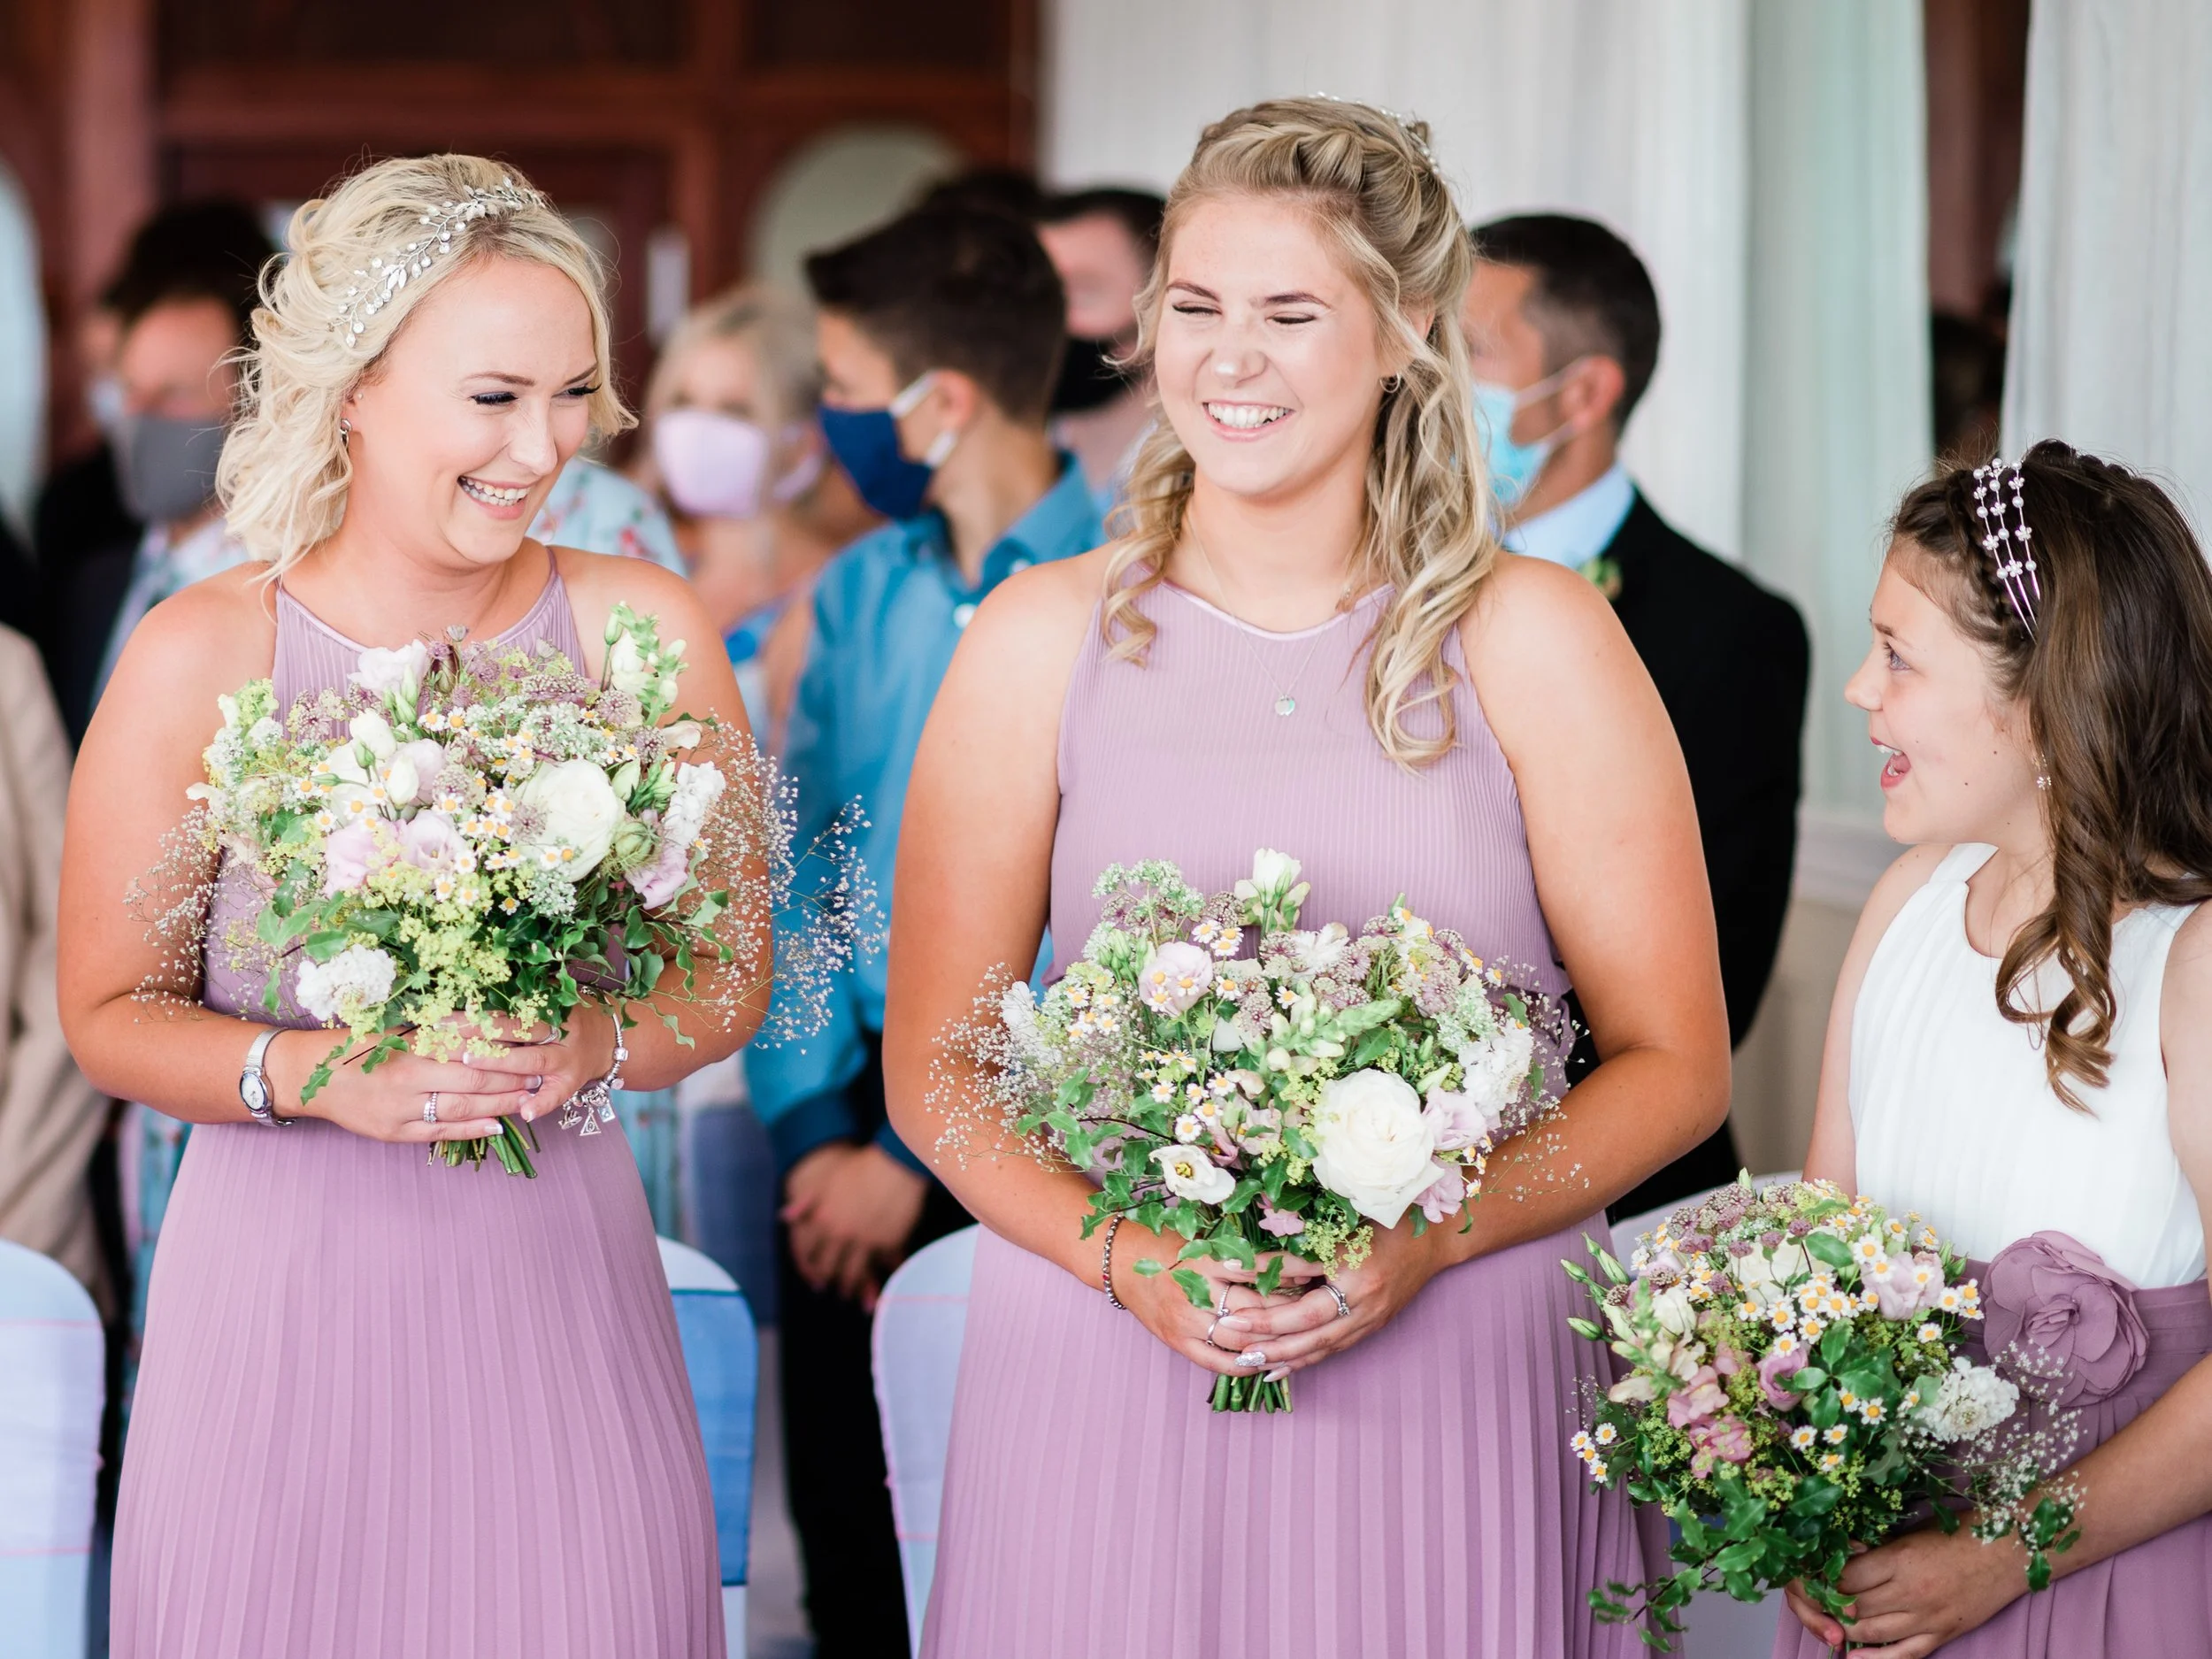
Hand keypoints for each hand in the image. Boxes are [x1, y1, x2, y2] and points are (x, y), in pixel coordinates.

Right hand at [273, 1004, 616, 1147]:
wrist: (309, 1076)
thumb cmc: (357, 1044)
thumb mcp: (395, 1025)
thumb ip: (438, 1024)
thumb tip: (488, 1018)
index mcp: (410, 1037)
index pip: (472, 1034)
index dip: (510, 1035)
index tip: (542, 1032)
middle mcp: (408, 1070)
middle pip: (475, 1072)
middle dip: (514, 1072)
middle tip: (545, 1068)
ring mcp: (401, 1105)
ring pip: (463, 1104)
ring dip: (502, 1101)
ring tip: (531, 1096)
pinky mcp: (394, 1131)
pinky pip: (440, 1130)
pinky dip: (473, 1128)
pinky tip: (499, 1125)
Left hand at [781, 1142, 928, 1306]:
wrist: (895, 1162)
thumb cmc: (859, 1168)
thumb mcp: (825, 1181)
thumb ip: (804, 1203)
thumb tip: (783, 1217)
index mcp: (823, 1219)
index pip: (807, 1251)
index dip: (807, 1264)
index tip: (810, 1274)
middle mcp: (841, 1233)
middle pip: (829, 1266)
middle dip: (827, 1279)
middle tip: (827, 1289)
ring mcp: (866, 1239)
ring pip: (854, 1271)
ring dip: (851, 1286)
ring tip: (850, 1294)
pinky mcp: (889, 1241)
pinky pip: (882, 1264)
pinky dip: (881, 1275)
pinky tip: (880, 1282)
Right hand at [1112, 1229, 1323, 1377]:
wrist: (1124, 1264)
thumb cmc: (1170, 1246)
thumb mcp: (1204, 1240)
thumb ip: (1241, 1253)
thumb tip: (1291, 1265)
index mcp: (1204, 1259)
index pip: (1259, 1267)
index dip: (1293, 1269)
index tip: (1319, 1268)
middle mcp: (1195, 1292)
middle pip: (1255, 1308)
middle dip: (1290, 1308)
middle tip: (1315, 1304)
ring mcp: (1186, 1321)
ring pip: (1242, 1339)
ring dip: (1274, 1339)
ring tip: (1298, 1333)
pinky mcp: (1179, 1343)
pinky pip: (1220, 1363)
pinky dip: (1247, 1364)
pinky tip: (1267, 1360)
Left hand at [1206, 1219, 1454, 1382]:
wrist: (1433, 1242)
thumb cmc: (1387, 1220)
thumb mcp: (1347, 1221)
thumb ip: (1309, 1237)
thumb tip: (1259, 1249)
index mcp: (1355, 1265)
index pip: (1300, 1271)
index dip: (1263, 1273)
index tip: (1227, 1271)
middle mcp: (1363, 1298)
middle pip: (1308, 1322)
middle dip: (1266, 1328)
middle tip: (1229, 1326)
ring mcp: (1369, 1318)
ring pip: (1319, 1344)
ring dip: (1280, 1354)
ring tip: (1244, 1357)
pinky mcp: (1371, 1327)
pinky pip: (1332, 1350)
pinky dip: (1302, 1361)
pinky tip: (1275, 1369)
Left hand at [1783, 1526, 2023, 1655]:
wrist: (2005, 1551)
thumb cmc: (1956, 1535)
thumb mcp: (1910, 1536)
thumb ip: (1878, 1553)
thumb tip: (1842, 1564)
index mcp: (1898, 1559)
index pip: (1845, 1576)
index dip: (1824, 1578)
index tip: (1815, 1574)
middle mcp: (1909, 1591)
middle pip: (1853, 1606)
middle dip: (1828, 1605)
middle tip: (1817, 1601)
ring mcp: (1926, 1617)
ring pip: (1871, 1631)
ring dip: (1845, 1629)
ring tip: (1831, 1622)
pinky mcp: (1942, 1634)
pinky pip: (1903, 1654)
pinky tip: (1853, 1657)